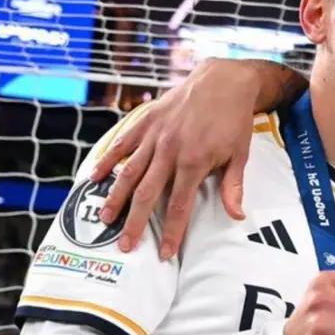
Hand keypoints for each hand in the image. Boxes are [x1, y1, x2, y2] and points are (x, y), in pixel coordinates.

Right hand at [90, 58, 303, 258]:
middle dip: (135, 223)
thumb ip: (232, 187)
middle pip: (147, 194)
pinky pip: (122, 143)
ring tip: (104, 219)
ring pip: (128, 171)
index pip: (179, 206)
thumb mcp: (239, 154)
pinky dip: (107, 160)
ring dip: (115, 198)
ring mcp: (154, 134)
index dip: (172, 232)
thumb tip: (236, 216)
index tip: (165, 254)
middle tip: (126, 247)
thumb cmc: (233, 120)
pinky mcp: (146, 120)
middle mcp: (169, 150)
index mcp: (193, 162)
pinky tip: (94, 178)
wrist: (224, 81)